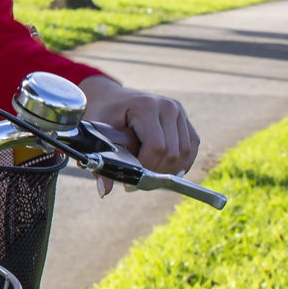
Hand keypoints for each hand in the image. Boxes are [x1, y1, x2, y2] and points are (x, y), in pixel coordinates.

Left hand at [77, 74, 199, 176]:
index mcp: (146, 105)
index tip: (130, 180)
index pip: (156, 147)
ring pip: (186, 152)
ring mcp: (179, 112)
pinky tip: (163, 169)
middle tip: (138, 181)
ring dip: (170, 170)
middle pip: (173, 152)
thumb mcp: (95, 133)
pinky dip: (180, 163)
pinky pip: (192, 148)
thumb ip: (100, 160)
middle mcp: (168, 106)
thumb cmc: (101, 114)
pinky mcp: (185, 120)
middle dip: (157, 172)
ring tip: (149, 175)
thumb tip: (106, 191)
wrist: (110, 97)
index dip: (146, 168)